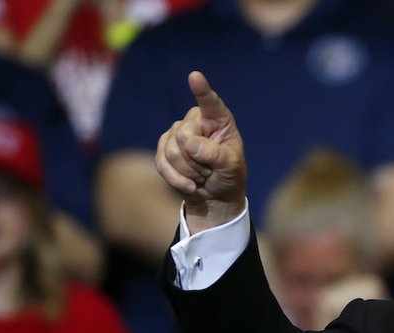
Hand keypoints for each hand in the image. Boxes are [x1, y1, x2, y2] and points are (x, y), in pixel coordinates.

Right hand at [156, 71, 246, 232]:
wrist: (215, 195)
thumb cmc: (229, 175)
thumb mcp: (231, 166)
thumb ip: (216, 154)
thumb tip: (191, 143)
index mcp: (218, 119)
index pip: (210, 103)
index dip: (202, 91)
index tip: (195, 76)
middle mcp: (195, 121)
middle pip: (184, 135)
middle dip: (197, 160)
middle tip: (210, 169)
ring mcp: (176, 134)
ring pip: (172, 152)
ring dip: (189, 171)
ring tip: (202, 174)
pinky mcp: (163, 149)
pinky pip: (162, 164)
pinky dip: (178, 179)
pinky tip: (190, 184)